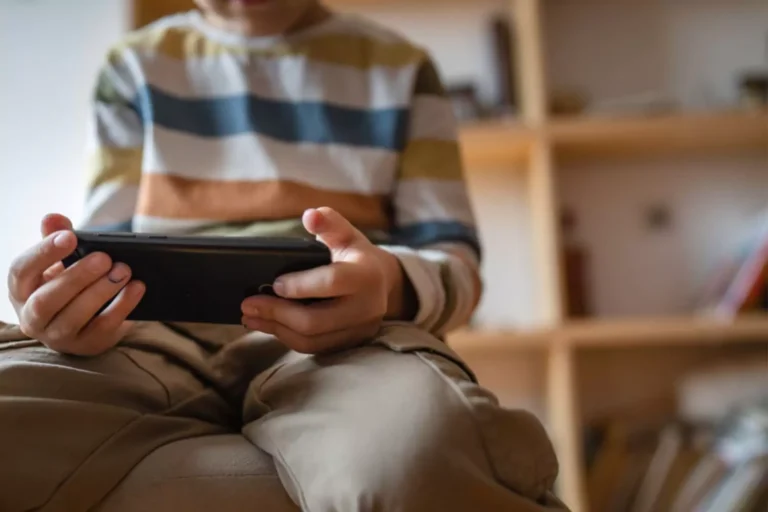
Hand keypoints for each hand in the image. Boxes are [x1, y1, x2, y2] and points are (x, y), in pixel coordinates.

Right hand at [7, 214, 144, 355]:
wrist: (89, 317)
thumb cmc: (69, 282)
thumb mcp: (61, 259)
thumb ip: (58, 237)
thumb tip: (52, 218)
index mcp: (21, 289)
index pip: (21, 270)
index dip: (44, 252)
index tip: (71, 236)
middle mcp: (32, 317)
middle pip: (47, 299)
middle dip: (78, 277)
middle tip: (105, 257)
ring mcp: (58, 336)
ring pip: (74, 317)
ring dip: (101, 292)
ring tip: (124, 270)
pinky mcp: (86, 345)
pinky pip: (103, 329)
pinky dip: (122, 307)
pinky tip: (136, 288)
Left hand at [241, 207, 413, 353]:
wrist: (381, 282)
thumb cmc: (355, 254)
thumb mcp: (346, 233)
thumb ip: (328, 222)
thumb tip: (310, 216)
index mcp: (367, 275)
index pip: (331, 282)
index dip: (299, 285)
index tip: (275, 283)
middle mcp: (368, 307)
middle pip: (316, 321)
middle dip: (277, 313)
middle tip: (248, 304)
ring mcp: (360, 329)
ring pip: (312, 339)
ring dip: (276, 329)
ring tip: (251, 316)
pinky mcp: (349, 343)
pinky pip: (314, 347)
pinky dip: (287, 337)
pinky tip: (268, 325)